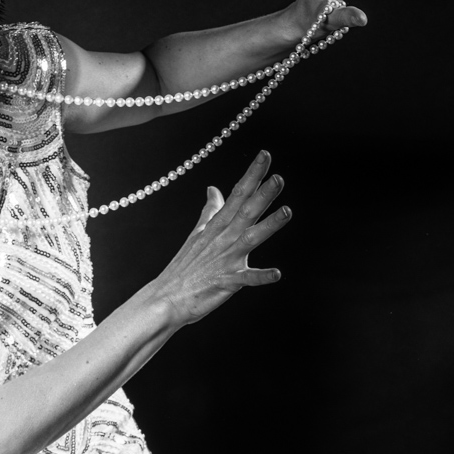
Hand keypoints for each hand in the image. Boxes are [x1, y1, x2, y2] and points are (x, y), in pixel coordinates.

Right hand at [156, 151, 290, 325]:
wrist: (166, 297)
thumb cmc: (184, 268)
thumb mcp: (197, 233)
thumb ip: (211, 211)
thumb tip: (213, 188)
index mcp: (218, 226)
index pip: (238, 195)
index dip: (252, 175)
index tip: (265, 156)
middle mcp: (223, 239)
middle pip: (246, 212)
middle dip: (263, 194)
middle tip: (279, 178)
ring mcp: (225, 259)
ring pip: (251, 238)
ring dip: (269, 225)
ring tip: (287, 212)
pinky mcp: (226, 281)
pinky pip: (247, 279)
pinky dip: (261, 276)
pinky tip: (277, 273)